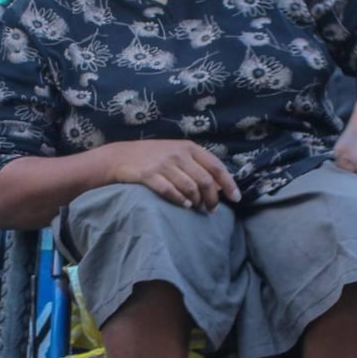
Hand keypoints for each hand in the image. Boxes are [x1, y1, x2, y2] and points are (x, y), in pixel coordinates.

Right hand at [108, 140, 240, 211]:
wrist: (120, 156)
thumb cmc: (153, 157)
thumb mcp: (177, 153)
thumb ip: (197, 165)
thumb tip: (220, 186)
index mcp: (189, 147)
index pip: (216, 166)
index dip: (228, 184)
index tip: (236, 198)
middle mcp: (178, 154)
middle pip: (205, 181)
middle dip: (212, 199)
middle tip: (212, 210)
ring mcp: (163, 164)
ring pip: (190, 188)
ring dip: (197, 202)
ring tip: (196, 208)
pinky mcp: (148, 175)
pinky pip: (170, 191)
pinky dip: (180, 200)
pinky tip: (184, 205)